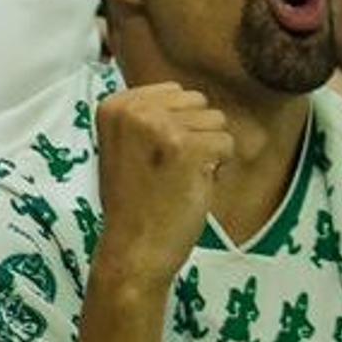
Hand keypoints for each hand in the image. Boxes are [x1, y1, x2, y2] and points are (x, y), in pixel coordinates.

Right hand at [91, 79, 233, 288]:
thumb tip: (191, 96)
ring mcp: (159, 126)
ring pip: (216, 120)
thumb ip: (148, 115)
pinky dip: (218, 170)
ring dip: (207, 152)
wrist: (133, 249)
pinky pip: (227, 144)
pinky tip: (192, 187)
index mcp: (114, 105)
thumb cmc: (134, 202)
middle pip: (198, 102)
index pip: (175, 92)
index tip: (153, 158)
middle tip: (169, 170)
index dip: (176, 127)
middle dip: (195, 135)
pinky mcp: (186, 147)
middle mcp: (133, 109)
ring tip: (180, 178)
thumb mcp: (125, 145)